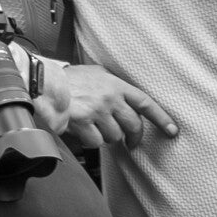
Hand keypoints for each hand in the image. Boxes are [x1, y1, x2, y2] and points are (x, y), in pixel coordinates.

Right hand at [37, 60, 178, 152]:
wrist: (44, 83)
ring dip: (106, 136)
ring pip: (114, 136)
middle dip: (134, 137)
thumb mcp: (96, 73)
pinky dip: (90, 141)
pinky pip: (96, 142)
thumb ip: (113, 86)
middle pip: (133, 125)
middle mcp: (109, 98)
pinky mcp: (83, 123)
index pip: (145, 103)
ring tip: (94, 127)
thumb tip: (126, 100)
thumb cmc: (68, 79)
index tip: (172, 131)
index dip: (161, 118)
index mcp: (115, 84)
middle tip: (131, 143)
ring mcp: (97, 111)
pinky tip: (82, 131)